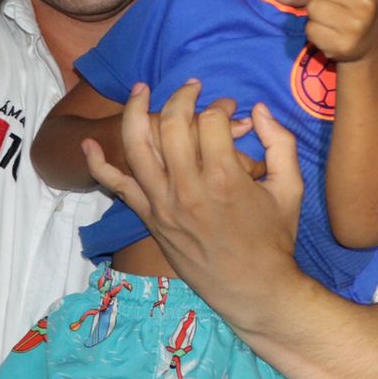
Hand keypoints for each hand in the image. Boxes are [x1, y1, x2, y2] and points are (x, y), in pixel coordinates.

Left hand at [83, 82, 303, 322]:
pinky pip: (117, 187)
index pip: (211, 121)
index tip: (231, 109)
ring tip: (141, 90)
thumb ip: (281, 143)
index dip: (221, 106)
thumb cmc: (274, 238)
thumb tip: (260, 109)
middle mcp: (187, 188)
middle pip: (173, 124)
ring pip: (138, 147)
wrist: (253, 289)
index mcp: (224, 178)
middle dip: (183, 98)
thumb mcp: (290, 189)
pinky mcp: (149, 218)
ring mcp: (162, 203)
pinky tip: (87, 144)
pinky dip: (98, 165)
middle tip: (193, 89)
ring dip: (136, 112)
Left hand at [305, 0, 377, 61]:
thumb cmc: (369, 0)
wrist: (369, 45)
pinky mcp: (340, 45)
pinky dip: (316, 31)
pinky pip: (310, 29)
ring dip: (318, 12)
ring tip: (335, 16)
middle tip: (338, 1)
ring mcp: (354, 26)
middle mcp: (367, 2)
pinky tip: (332, 32)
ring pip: (312, 7)